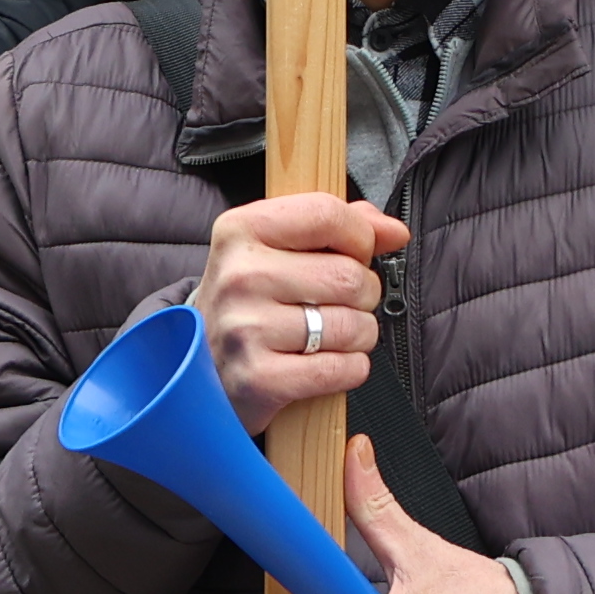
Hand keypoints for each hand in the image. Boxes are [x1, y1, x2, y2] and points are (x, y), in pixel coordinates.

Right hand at [198, 192, 405, 426]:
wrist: (199, 367)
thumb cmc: (252, 301)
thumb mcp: (276, 248)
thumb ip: (337, 226)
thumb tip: (394, 232)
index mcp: (240, 230)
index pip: (326, 214)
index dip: (359, 236)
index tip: (357, 252)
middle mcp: (239, 276)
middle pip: (350, 276)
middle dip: (363, 293)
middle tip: (341, 303)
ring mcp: (246, 329)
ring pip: (352, 326)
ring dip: (359, 334)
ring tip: (333, 335)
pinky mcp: (258, 379)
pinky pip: (341, 369)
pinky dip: (350, 369)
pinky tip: (328, 363)